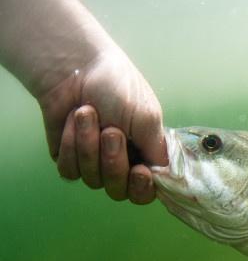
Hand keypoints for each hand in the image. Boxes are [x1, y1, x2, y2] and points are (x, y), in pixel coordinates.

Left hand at [38, 49, 166, 203]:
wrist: (73, 69)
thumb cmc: (117, 87)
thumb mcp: (148, 118)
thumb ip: (158, 152)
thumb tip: (166, 178)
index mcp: (145, 155)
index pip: (147, 191)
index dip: (142, 187)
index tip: (139, 170)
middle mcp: (122, 163)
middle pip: (119, 190)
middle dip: (113, 161)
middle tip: (111, 131)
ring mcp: (94, 164)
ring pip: (93, 180)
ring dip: (89, 145)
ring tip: (87, 114)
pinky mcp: (69, 159)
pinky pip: (70, 171)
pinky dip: (70, 145)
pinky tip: (72, 121)